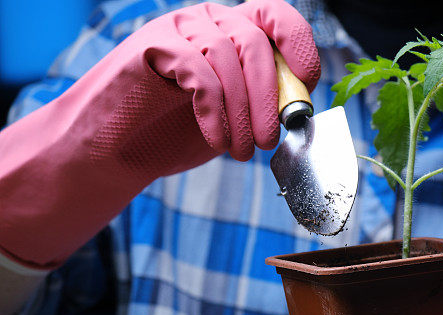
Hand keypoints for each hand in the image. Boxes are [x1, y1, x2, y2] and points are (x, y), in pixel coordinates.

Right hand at [0, 0, 319, 268]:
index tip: (306, 80)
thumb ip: (266, 104)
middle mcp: (209, 21)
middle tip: (269, 142)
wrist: (118, 150)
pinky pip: (200, 74)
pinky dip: (215, 112)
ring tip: (241, 152)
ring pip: (229, 59)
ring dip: (243, 114)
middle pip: (257, 43)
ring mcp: (178, 29)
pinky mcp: (153, 47)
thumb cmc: (180, 132)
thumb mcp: (236, 117)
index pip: (278, 16)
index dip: (299, 43)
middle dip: (270, 99)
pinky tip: (217, 141)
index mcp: (235, 31)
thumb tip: (301, 109)